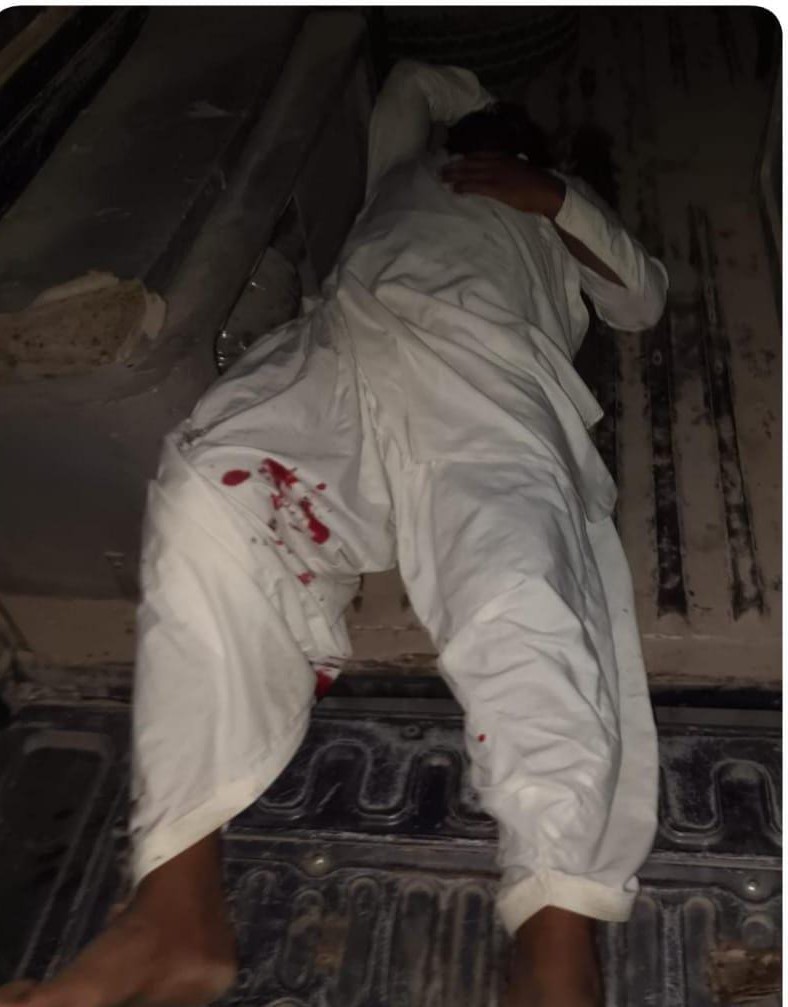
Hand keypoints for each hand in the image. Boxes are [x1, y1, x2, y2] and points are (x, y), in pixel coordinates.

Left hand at [441, 154, 565, 218]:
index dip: (465, 158)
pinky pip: (475, 186)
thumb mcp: (521, 170)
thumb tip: (503, 175)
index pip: (480, 155)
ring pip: (470, 172)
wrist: (547, 191)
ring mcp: (496, 174)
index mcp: (504, 158)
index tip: (453, 160)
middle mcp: (498, 162)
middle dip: (454, 166)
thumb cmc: (537, 184)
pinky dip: (463, 186)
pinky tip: (454, 189)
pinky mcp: (496, 188)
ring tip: (442, 178)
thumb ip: (509, 170)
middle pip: (470, 162)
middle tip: (440, 169)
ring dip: (454, 175)